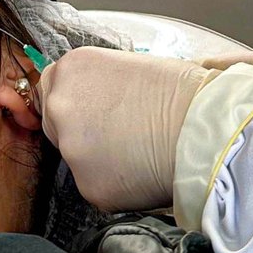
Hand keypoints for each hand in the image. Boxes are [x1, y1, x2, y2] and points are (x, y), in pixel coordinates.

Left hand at [37, 46, 216, 212]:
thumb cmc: (181, 92)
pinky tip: (141, 169)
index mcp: (72, 68)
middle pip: (55, 122)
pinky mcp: (88, 186)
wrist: (203, 127)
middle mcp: (62, 106)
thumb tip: (96, 96)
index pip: (49, 85)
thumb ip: (98, 81)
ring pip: (76, 156)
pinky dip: (113, 183)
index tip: (90, 109)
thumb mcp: (130, 66)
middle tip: (117, 131)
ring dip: (97, 157)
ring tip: (136, 150)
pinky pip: (95, 185)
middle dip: (80, 128)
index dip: (73, 99)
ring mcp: (72, 149)